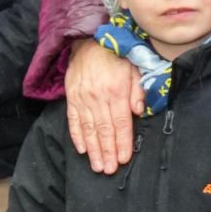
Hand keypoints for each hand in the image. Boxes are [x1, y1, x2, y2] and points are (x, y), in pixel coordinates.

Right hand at [64, 38, 141, 174]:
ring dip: (93, 150)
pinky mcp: (71, 97)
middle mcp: (97, 97)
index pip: (121, 122)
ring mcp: (82, 98)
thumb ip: (138, 90)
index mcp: (116, 91)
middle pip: (104, 129)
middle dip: (108, 152)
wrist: (89, 41)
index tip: (124, 158)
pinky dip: (77, 136)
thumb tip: (139, 111)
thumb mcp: (134, 69)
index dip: (123, 142)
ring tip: (98, 166)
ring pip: (88, 129)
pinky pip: (73, 120)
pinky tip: (82, 150)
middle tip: (110, 170)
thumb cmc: (116, 57)